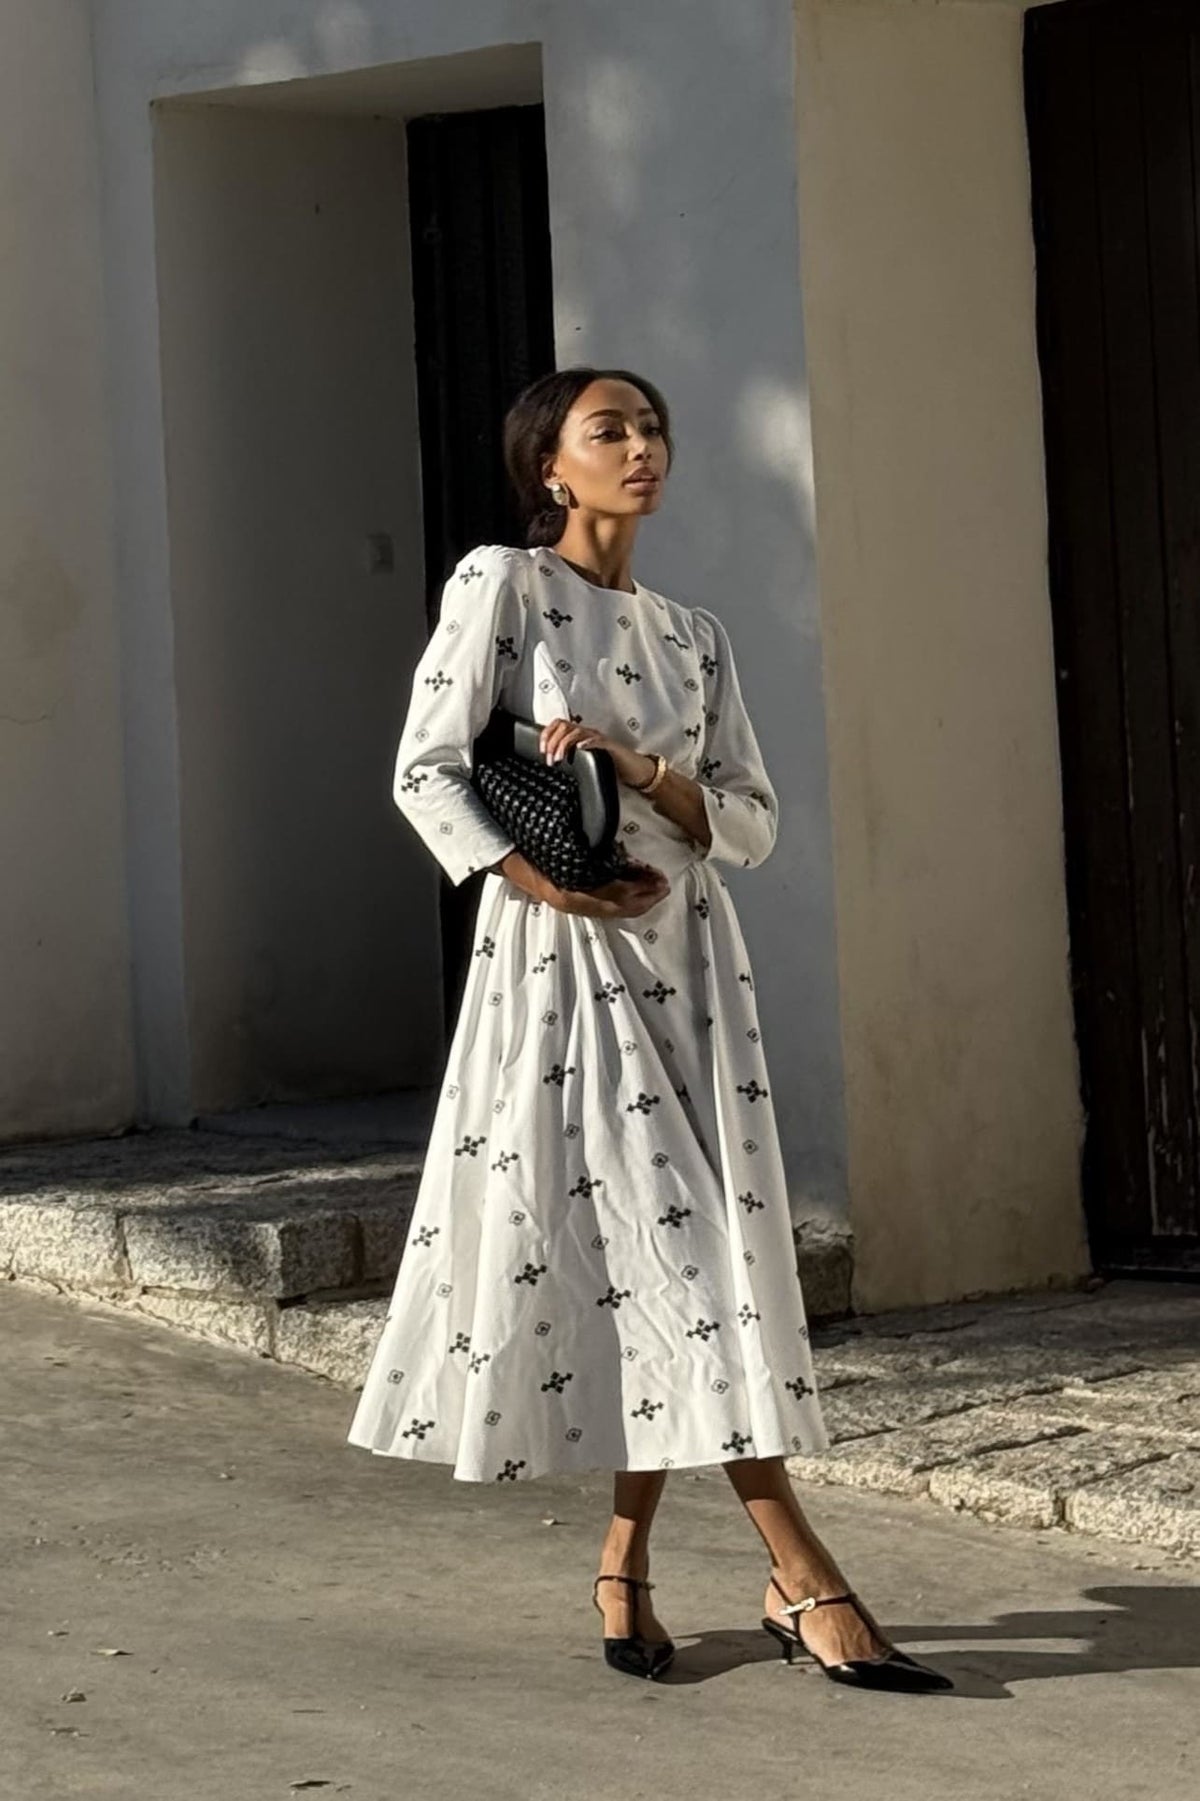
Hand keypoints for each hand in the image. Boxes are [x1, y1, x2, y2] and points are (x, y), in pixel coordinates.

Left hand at [539, 717, 653, 790]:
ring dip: (564, 745)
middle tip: (549, 758)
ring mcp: (599, 738)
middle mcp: (588, 733)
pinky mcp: (610, 746)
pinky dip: (586, 742)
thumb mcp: (585, 760)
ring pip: (576, 732)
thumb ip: (571, 757)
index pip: (559, 725)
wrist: (633, 769)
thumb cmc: (610, 765)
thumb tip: (552, 762)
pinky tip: (579, 748)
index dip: (547, 734)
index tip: (541, 749)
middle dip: (552, 742)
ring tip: (559, 758)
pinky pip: (597, 740)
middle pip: (564, 726)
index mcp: (580, 735)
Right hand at [543, 857, 669, 918]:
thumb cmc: (533, 846)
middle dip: (644, 898)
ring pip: (611, 910)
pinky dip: (623, 901)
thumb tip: (622, 855)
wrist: (507, 856)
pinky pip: (603, 907)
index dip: (636, 887)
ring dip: (637, 901)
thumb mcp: (560, 845)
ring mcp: (572, 906)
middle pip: (616, 907)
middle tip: (664, 885)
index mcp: (568, 890)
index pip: (611, 892)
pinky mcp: (574, 904)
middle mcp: (572, 903)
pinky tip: (637, 891)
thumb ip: (589, 851)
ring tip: (656, 888)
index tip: (656, 877)